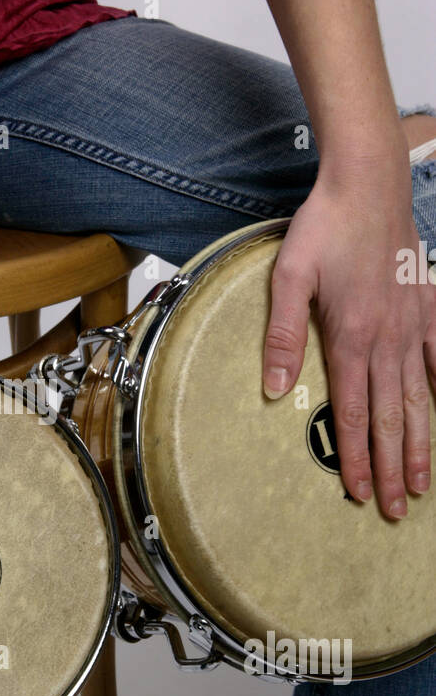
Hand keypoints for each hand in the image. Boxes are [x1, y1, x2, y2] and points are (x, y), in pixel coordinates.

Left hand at [263, 157, 435, 518]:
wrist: (369, 184)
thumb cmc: (323, 228)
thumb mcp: (289, 276)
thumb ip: (282, 335)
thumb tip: (275, 389)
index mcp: (351, 337)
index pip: (350, 413)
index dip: (354, 457)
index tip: (358, 494)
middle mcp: (388, 340)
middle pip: (389, 418)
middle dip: (392, 468)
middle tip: (397, 511)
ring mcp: (415, 325)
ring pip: (420, 398)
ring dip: (420, 445)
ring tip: (422, 485)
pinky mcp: (430, 306)